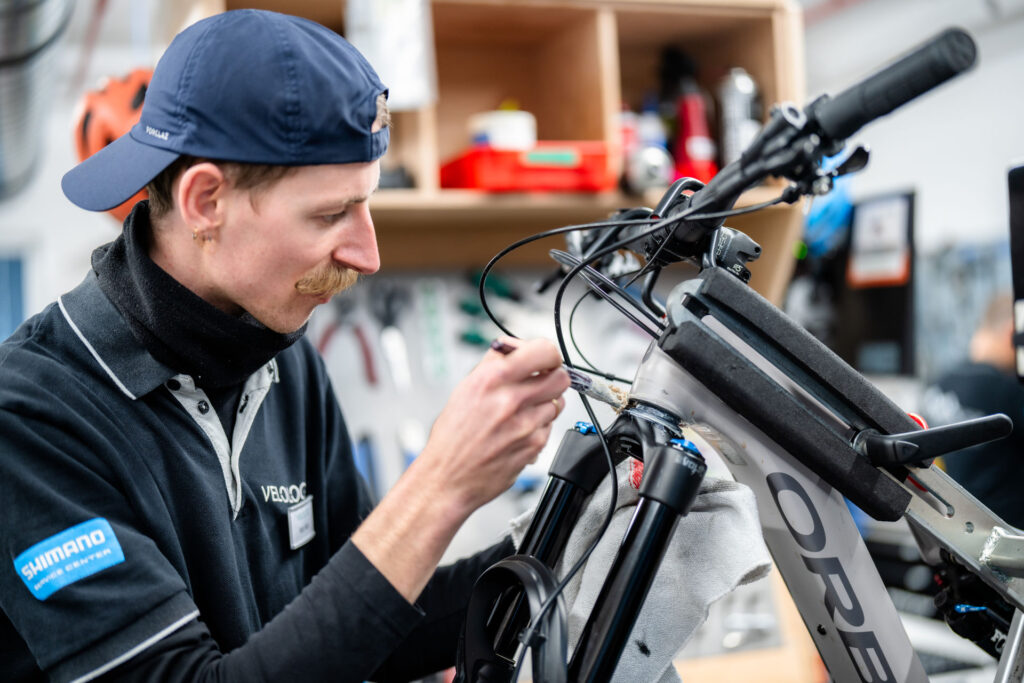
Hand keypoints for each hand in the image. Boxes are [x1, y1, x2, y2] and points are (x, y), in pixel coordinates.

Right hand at [350, 337, 568, 602]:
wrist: (448, 478)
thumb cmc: (452, 437)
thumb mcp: (465, 389)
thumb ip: (494, 364)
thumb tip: (515, 347)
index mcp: (492, 379)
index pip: (543, 351)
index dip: (549, 354)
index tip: (545, 359)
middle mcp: (510, 399)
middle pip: (560, 377)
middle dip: (553, 379)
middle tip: (541, 384)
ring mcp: (525, 424)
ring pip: (558, 403)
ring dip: (545, 405)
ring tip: (523, 413)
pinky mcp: (534, 445)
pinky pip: (550, 427)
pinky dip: (539, 427)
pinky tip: (518, 432)